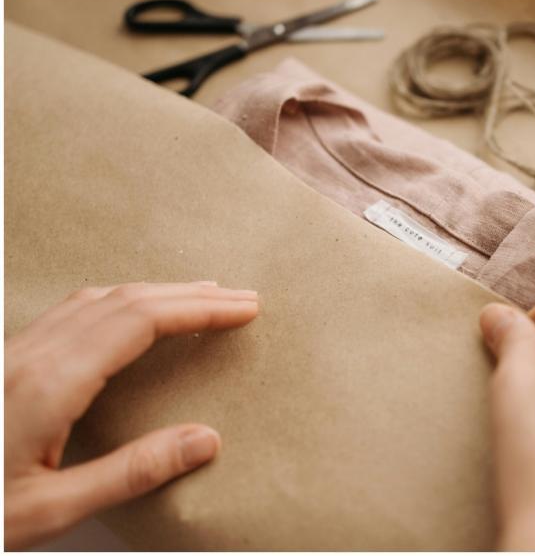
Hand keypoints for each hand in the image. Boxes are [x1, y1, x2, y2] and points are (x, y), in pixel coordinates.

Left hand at [5, 281, 258, 549]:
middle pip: (124, 299)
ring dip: (156, 291)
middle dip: (189, 294)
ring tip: (200, 298)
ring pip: (97, 298)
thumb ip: (130, 472)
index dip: (197, 309)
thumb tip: (207, 438)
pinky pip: (74, 310)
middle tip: (241, 299)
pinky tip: (131, 312)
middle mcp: (34, 354)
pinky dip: (120, 300)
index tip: (244, 309)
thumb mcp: (49, 511)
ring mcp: (17, 351)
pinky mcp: (9, 359)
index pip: (140, 321)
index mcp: (51, 384)